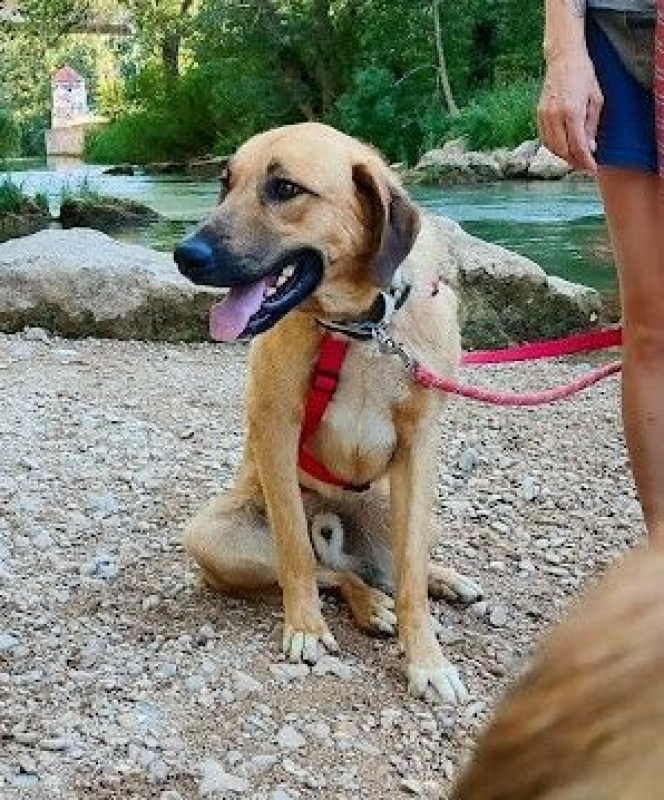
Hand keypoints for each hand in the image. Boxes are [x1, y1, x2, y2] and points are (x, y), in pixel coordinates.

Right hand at [538, 47, 603, 172]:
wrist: (563, 58)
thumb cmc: (583, 75)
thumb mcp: (596, 99)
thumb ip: (592, 125)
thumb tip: (590, 148)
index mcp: (572, 111)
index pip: (578, 145)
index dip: (586, 160)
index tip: (592, 168)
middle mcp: (555, 115)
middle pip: (563, 150)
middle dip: (575, 161)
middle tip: (585, 166)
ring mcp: (544, 115)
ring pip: (552, 147)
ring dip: (564, 156)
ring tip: (575, 159)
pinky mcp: (538, 114)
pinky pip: (544, 138)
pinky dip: (554, 147)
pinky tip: (563, 148)